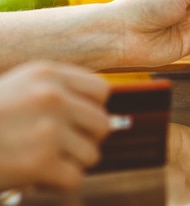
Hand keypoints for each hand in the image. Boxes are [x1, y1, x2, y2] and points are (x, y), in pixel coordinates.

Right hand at [0, 61, 109, 190]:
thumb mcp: (18, 86)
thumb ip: (56, 92)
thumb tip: (100, 113)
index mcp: (47, 74)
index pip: (101, 91)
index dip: (90, 110)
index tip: (74, 122)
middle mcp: (52, 97)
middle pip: (102, 123)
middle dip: (83, 140)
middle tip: (57, 148)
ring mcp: (48, 129)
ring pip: (92, 154)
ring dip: (69, 163)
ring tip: (41, 161)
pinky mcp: (41, 162)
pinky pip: (76, 178)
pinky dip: (58, 184)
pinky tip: (36, 177)